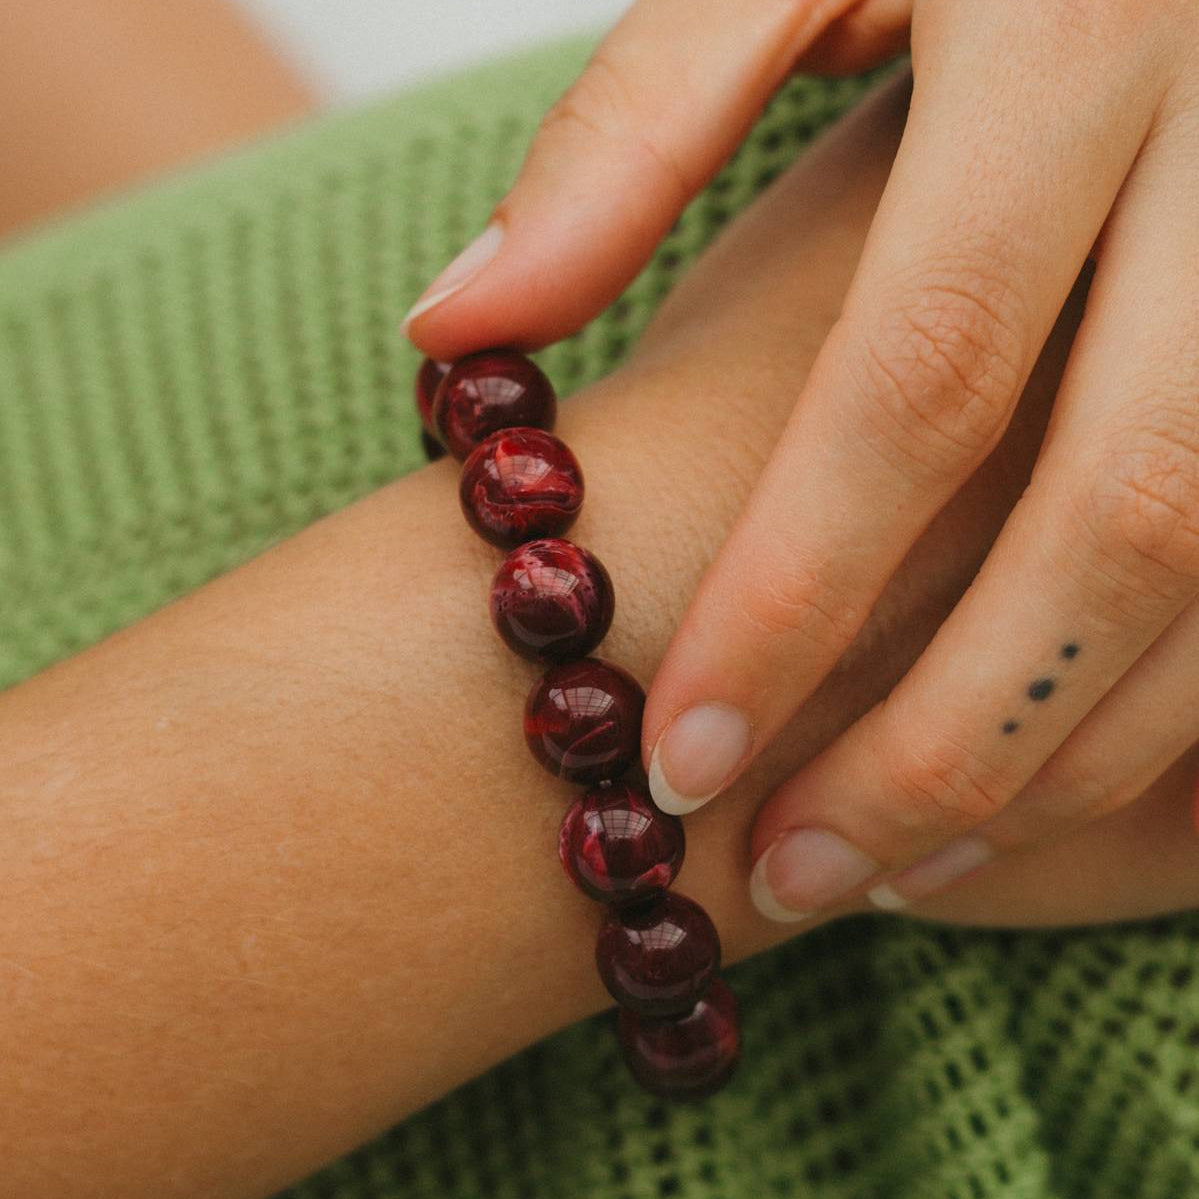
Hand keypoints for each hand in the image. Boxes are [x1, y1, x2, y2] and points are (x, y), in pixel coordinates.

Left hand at [403, 1, 1198, 923]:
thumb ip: (630, 132)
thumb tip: (456, 319)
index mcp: (1068, 44)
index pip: (925, 378)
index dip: (800, 588)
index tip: (677, 751)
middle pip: (1114, 509)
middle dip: (947, 731)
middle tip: (787, 868)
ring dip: (1061, 753)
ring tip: (892, 866)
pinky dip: (1160, 702)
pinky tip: (1027, 783)